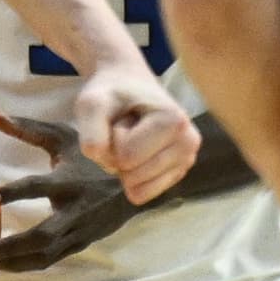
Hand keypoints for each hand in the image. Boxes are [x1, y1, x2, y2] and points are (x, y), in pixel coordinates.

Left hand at [0, 112, 138, 270]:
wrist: (138, 183)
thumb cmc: (94, 156)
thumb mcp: (64, 137)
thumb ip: (27, 128)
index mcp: (69, 181)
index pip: (38, 188)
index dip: (14, 193)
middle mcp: (75, 209)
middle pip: (43, 236)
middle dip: (12, 246)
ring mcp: (79, 230)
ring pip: (47, 254)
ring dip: (16, 262)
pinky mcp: (81, 244)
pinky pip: (52, 260)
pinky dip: (28, 265)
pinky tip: (6, 266)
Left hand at [70, 63, 199, 204]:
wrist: (129, 86)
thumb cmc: (112, 95)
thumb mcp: (92, 103)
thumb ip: (90, 129)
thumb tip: (98, 155)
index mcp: (175, 122)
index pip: (127, 156)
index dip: (114, 139)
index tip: (124, 118)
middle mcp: (189, 143)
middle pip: (133, 175)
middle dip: (119, 154)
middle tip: (127, 128)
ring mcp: (186, 160)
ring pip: (138, 189)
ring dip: (125, 164)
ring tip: (134, 136)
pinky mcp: (178, 173)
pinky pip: (143, 193)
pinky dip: (132, 175)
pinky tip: (140, 149)